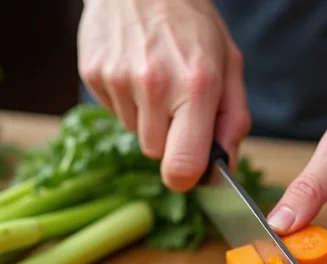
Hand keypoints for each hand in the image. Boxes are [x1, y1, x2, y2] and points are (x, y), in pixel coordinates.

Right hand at [77, 0, 250, 190]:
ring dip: (147, 118)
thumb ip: (233, 120)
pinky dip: (127, 102)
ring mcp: (119, 79)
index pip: (182, 165)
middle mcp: (155, 84)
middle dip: (169, 138)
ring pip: (134, 133)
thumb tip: (224, 166)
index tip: (190, 172)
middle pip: (156, 153)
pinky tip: (135, 72)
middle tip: (176, 103)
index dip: (186, 178)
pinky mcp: (93, 74)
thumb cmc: (192, 24)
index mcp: (196, 85)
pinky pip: (114, 112)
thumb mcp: (229, 64)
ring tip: (156, 80)